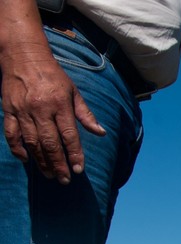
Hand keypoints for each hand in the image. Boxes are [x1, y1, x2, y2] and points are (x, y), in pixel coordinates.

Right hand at [2, 48, 103, 183]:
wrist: (23, 55)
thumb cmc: (53, 75)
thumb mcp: (74, 92)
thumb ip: (85, 114)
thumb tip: (101, 133)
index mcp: (60, 105)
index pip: (69, 135)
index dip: (74, 154)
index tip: (78, 170)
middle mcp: (41, 109)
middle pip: (50, 143)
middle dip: (58, 164)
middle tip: (64, 180)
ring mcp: (23, 110)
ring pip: (32, 142)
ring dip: (41, 161)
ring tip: (50, 174)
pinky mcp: (9, 109)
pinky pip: (11, 133)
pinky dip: (17, 148)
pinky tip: (25, 160)